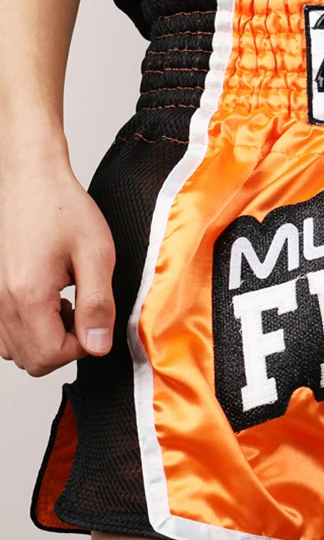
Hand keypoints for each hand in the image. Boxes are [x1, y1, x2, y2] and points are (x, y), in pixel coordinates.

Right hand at [0, 156, 115, 375]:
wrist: (30, 178)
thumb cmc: (62, 208)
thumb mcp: (96, 254)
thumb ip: (98, 304)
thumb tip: (98, 347)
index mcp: (28, 294)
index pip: (52, 355)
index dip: (82, 346)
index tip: (95, 318)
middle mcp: (0, 302)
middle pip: (32, 361)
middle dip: (65, 346)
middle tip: (81, 311)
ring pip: (15, 352)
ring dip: (45, 339)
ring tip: (64, 303)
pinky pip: (3, 334)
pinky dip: (27, 329)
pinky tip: (45, 301)